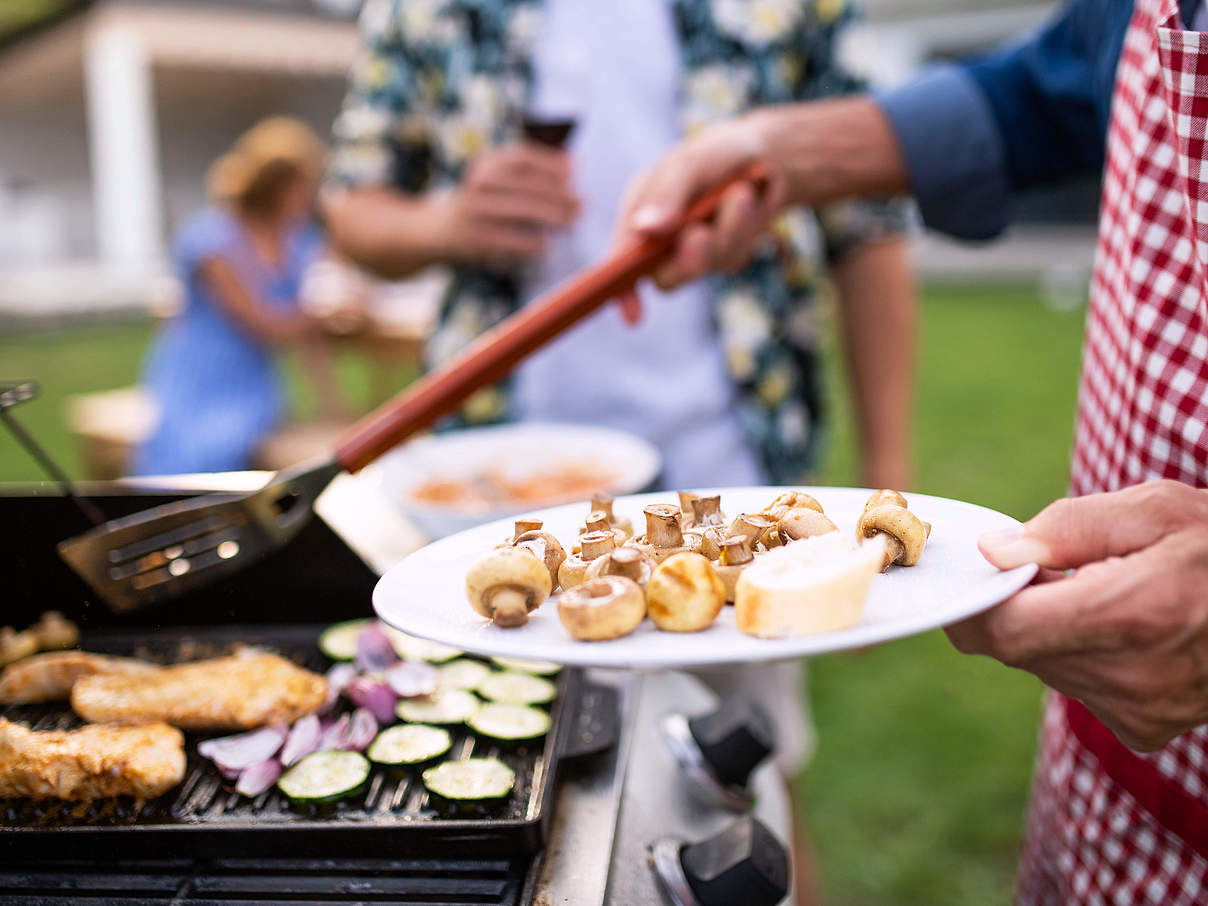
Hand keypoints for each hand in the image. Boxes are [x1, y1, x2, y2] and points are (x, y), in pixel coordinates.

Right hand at [438, 143, 578, 267]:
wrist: (436, 229)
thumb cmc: (481, 202)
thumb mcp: (495, 178)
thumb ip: (528, 171)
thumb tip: (571, 163)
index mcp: (486, 163)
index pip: (522, 157)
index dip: (551, 162)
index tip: (574, 172)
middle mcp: (479, 182)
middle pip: (527, 185)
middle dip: (559, 194)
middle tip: (582, 204)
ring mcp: (475, 210)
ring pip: (521, 210)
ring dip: (552, 216)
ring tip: (572, 222)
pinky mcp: (474, 237)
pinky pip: (509, 239)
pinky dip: (530, 243)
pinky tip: (546, 246)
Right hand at [613, 113, 787, 318]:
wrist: (765, 156)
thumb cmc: (716, 155)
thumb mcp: (690, 164)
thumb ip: (667, 194)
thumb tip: (644, 228)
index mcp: (639, 212)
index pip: (622, 259)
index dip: (622, 290)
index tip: (634, 314)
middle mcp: (660, 238)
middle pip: (665, 276)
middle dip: (688, 257)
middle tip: (702, 233)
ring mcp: (692, 250)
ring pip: (705, 266)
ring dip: (727, 230)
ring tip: (741, 192)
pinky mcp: (721, 255)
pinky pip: (732, 258)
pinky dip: (745, 229)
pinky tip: (751, 202)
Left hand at [946, 480, 1207, 751]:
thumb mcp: (1156, 510)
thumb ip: (1068, 528)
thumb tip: (996, 552)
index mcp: (1129, 616)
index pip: (1003, 631)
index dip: (972, 605)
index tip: (970, 577)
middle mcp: (1132, 678)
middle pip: (1018, 648)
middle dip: (1015, 606)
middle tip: (1046, 566)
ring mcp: (1141, 712)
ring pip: (1044, 666)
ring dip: (1049, 628)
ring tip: (1099, 590)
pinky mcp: (1146, 729)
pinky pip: (1078, 686)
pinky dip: (1080, 654)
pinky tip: (1121, 626)